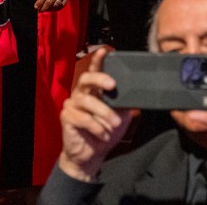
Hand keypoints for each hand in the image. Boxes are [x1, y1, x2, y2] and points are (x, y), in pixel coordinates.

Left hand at [34, 0, 79, 11]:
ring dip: (50, 9)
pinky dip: (57, 8)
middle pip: (49, 2)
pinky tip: (53, 8)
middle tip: (39, 10)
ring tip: (46, 10)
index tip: (35, 7)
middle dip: (43, 8)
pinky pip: (63, 4)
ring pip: (56, 4)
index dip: (39, 3)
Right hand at [56, 49, 134, 181]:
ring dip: (104, 112)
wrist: (91, 155)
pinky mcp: (67, 117)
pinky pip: (82, 118)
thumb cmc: (105, 133)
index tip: (105, 51)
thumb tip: (139, 94)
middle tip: (113, 86)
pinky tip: (102, 134)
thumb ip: (125, 104)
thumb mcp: (121, 117)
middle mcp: (81, 94)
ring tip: (115, 124)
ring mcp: (72, 104)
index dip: (98, 61)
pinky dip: (96, 127)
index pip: (94, 71)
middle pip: (86, 79)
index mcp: (93, 91)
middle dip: (100, 79)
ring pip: (87, 101)